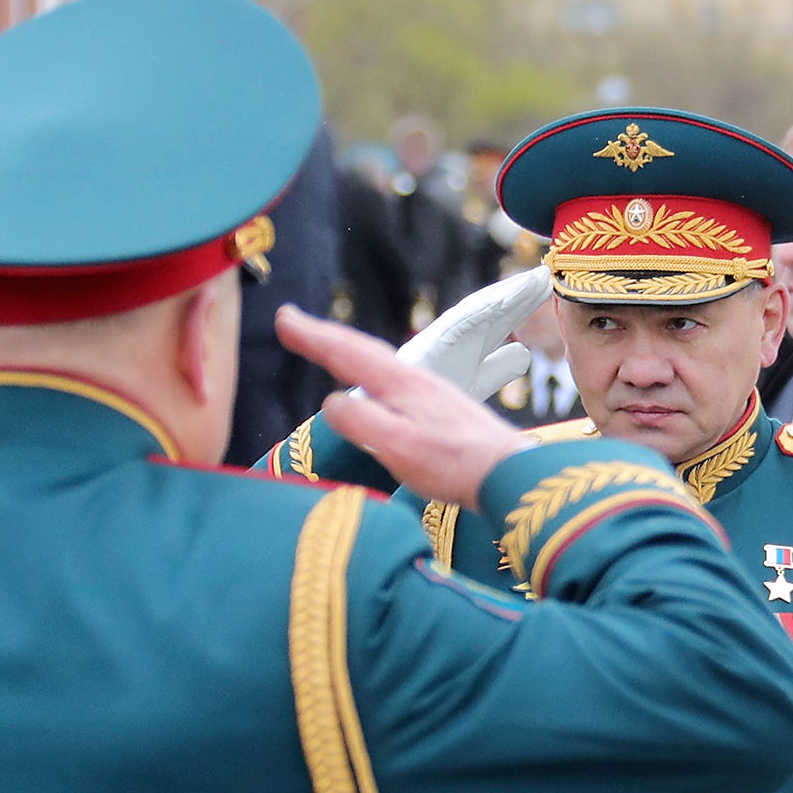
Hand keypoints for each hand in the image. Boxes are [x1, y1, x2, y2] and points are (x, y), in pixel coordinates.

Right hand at [276, 306, 530, 508]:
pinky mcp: (442, 410)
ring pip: (380, 364)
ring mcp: (431, 393)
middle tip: (291, 323)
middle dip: (324, 337)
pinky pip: (393, 382)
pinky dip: (371, 374)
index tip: (282, 319)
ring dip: (347, 352)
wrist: (510, 474)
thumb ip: (361, 422)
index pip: (347, 353)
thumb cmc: (454, 465)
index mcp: (401, 383)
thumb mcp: (399, 447)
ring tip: (324, 348)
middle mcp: (416, 379)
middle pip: (362, 350)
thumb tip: (332, 401)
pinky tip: (374, 388)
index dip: (312, 336)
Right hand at [395, 266, 550, 400]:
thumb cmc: (434, 400)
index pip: (502, 318)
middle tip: (545, 273)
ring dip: (502, 296)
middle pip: (492, 310)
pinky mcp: (430, 348)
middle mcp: (456, 336)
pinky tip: (499, 303)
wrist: (396, 418)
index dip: (524, 301)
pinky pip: (455, 328)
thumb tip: (524, 352)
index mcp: (470, 343)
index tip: (548, 285)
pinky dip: (476, 315)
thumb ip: (498, 368)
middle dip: (518, 291)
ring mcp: (442, 339)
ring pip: (476, 313)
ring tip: (529, 282)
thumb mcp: (476, 382)